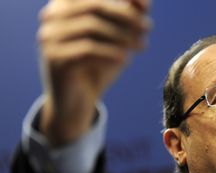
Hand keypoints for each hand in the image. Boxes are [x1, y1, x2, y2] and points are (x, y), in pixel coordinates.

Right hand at [37, 0, 151, 145]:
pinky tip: (126, 59)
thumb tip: (145, 2)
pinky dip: (111, 52)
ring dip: (123, 35)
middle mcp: (52, 18)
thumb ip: (126, 19)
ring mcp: (49, 38)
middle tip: (148, 27)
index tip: (147, 7)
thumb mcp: (115, 40)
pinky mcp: (55, 60)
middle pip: (94, 6)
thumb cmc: (98, 67)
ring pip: (92, 26)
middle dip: (126, 16)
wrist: (76, 102)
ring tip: (142, 45)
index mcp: (64, 6)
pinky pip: (88, 50)